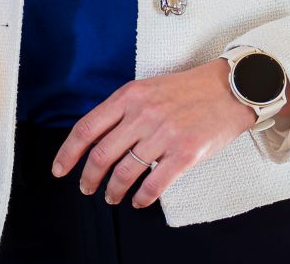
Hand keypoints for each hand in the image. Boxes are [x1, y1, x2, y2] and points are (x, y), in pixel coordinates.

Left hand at [51, 60, 260, 208]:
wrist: (229, 89)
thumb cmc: (187, 90)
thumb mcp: (148, 89)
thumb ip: (122, 110)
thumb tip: (96, 138)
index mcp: (129, 96)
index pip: (87, 128)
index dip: (68, 153)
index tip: (60, 169)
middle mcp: (142, 115)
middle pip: (101, 154)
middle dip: (88, 177)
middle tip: (86, 188)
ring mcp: (163, 134)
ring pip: (125, 172)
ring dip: (113, 190)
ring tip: (112, 197)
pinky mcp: (185, 152)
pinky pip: (155, 183)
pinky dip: (141, 197)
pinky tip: (138, 200)